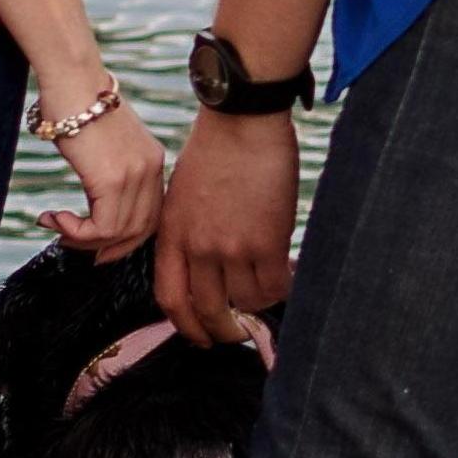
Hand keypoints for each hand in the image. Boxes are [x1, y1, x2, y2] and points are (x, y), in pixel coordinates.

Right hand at [49, 87, 169, 256]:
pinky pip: (101, 227)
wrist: (72, 78)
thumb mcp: (105, 142)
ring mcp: (135, 175)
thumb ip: (111, 170)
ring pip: (117, 233)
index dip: (123, 239)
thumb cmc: (76, 104)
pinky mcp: (112, 179)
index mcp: (153, 160)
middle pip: (139, 230)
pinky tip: (54, 217)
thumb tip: (98, 201)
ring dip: (81, 239)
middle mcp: (151, 169)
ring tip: (55, 224)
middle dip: (104, 247)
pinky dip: (75, 232)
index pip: (150, 216)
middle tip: (70, 243)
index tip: (96, 247)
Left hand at [156, 100, 298, 345]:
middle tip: (236, 333)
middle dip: (223, 331)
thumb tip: (203, 266)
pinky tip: (286, 276)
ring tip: (268, 291)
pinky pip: (275, 285)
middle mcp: (198, 248)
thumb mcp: (181, 196)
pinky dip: (282, 288)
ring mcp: (231, 247)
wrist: (242, 121)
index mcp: (172, 236)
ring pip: (246, 302)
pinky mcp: (266, 240)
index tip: (201, 336)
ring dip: (258, 304)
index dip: (187, 325)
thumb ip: (185, 233)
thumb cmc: (215, 150)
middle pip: (208, 311)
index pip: (171, 298)